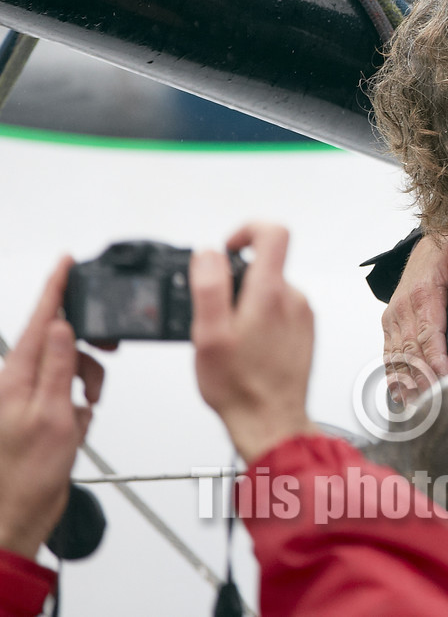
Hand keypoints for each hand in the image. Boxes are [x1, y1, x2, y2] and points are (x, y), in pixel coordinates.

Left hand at [0, 257, 103, 557]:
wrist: (19, 511)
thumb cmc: (26, 474)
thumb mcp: (52, 416)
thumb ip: (58, 367)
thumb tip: (64, 327)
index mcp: (18, 376)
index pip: (41, 320)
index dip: (55, 288)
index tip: (66, 261)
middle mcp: (21, 381)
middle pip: (60, 339)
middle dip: (87, 348)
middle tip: (104, 354)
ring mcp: (32, 396)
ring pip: (71, 365)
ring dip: (88, 380)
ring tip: (87, 406)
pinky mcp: (43, 412)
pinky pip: (71, 390)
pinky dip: (82, 401)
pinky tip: (79, 419)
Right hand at [191, 223, 315, 464]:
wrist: (271, 421)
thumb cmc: (240, 386)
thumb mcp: (208, 335)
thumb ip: (209, 288)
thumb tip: (209, 254)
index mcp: (270, 293)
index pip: (273, 233)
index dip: (246, 231)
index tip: (227, 250)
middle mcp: (293, 299)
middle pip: (265, 266)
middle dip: (235, 283)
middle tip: (217, 316)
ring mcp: (301, 315)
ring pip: (269, 291)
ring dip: (246, 306)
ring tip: (231, 340)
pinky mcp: (303, 331)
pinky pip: (278, 311)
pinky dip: (260, 321)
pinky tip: (247, 349)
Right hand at [382, 235, 447, 401]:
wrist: (426, 243)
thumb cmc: (444, 248)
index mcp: (422, 295)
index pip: (428, 335)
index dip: (435, 360)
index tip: (445, 379)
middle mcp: (403, 309)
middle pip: (411, 353)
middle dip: (422, 380)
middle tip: (435, 402)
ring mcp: (393, 318)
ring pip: (397, 357)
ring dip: (406, 383)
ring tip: (417, 407)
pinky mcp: (390, 323)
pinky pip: (388, 352)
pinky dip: (392, 374)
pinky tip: (400, 394)